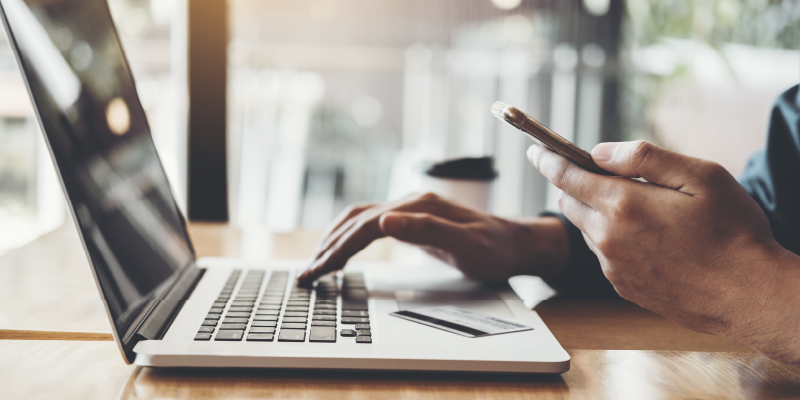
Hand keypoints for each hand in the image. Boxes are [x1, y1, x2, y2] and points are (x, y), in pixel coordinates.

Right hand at [297, 192, 568, 283]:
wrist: (517, 243)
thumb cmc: (496, 248)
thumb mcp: (468, 243)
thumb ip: (427, 230)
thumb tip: (385, 221)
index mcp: (418, 207)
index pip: (365, 226)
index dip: (338, 249)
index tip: (319, 271)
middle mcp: (410, 202)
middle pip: (356, 221)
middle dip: (327, 247)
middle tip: (306, 275)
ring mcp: (409, 209)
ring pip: (359, 219)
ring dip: (333, 239)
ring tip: (315, 263)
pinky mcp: (411, 219)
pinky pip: (370, 224)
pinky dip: (348, 236)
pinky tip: (341, 249)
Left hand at [528, 140, 799, 364]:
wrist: (749, 294)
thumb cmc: (732, 230)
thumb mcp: (699, 175)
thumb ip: (643, 157)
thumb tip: (599, 152)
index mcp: (622, 204)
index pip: (566, 176)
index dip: (548, 159)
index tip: (536, 150)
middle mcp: (608, 238)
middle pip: (570, 203)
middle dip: (574, 185)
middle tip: (599, 175)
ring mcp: (613, 266)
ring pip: (587, 230)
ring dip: (597, 213)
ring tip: (638, 209)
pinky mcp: (622, 287)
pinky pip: (604, 255)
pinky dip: (612, 240)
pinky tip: (648, 239)